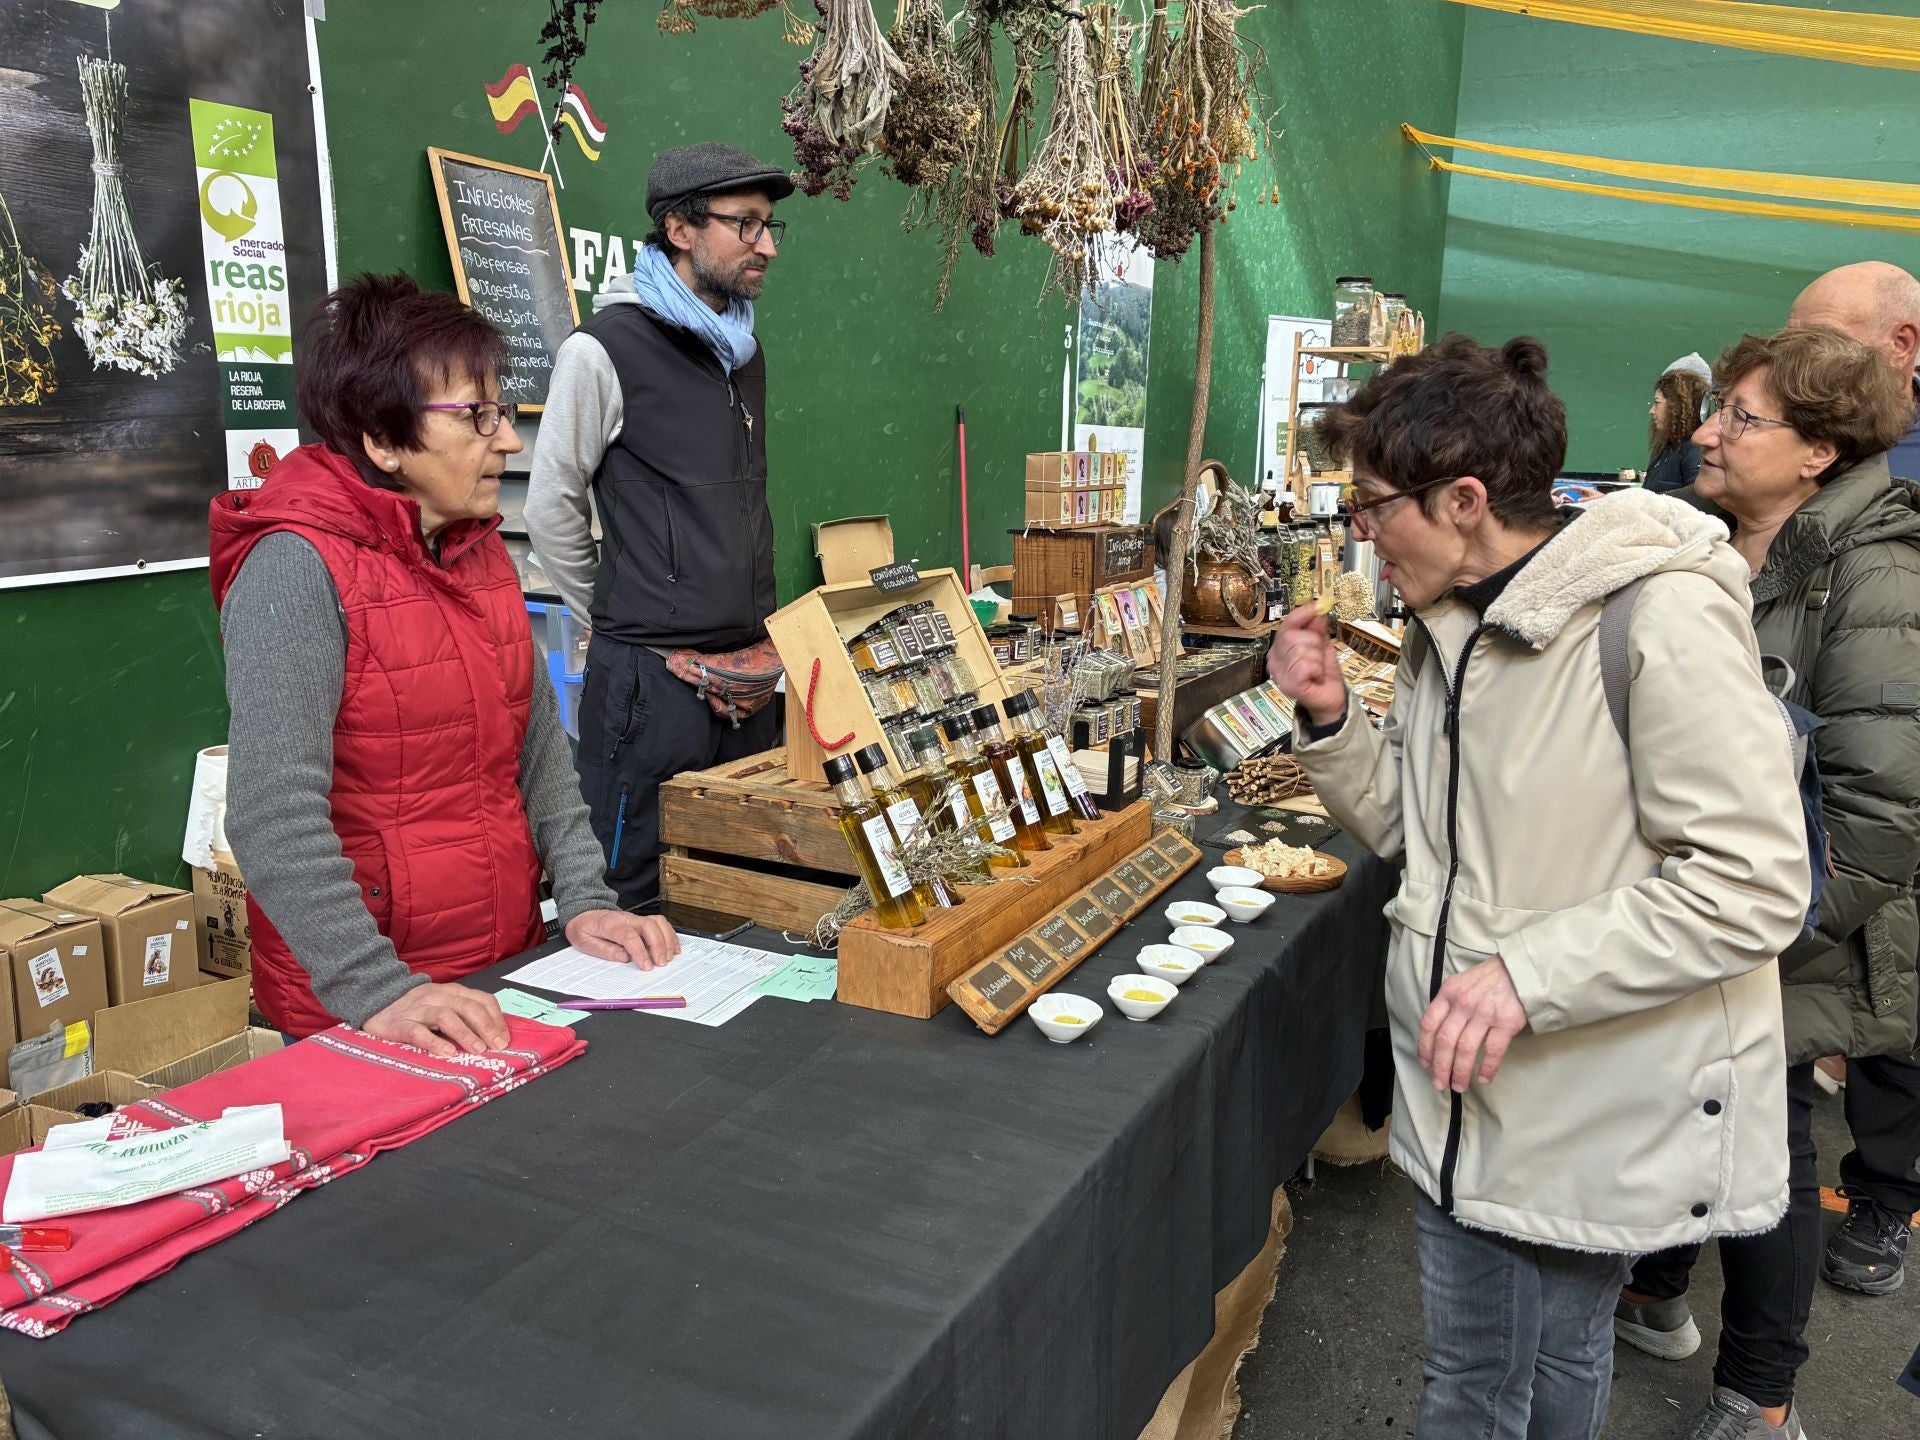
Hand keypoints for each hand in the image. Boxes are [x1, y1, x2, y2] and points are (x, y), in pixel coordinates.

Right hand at [363, 982, 509, 1057]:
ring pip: (446, 1016)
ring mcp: (417, 1009)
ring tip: (478, 1050)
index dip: (496, 1019)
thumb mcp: (443, 1004)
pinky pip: (419, 1032)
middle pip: (468, 1007)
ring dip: (465, 1034)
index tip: (504, 1038)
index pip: (482, 1000)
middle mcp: (437, 996)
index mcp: (452, 991)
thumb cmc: (415, 1009)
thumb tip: (493, 1034)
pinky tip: (447, 1053)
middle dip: (486, 1027)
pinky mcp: (399, 1024)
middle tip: (497, 1046)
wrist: (374, 1003)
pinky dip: (435, 1043)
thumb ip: (464, 1014)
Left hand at [566, 909, 679, 970]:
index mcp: (609, 924)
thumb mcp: (584, 942)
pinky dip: (670, 935)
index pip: (629, 936)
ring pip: (658, 922)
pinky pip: (660, 923)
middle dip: (658, 945)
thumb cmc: (585, 929)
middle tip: (661, 963)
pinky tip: (673, 948)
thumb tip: (624, 957)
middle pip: (648, 926)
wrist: (585, 914)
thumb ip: (604, 950)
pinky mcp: (642, 920)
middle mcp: (626, 919)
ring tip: (668, 957)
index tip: (646, 966)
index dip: (640, 951)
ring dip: (667, 940)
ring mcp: (635, 918)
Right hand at [1267, 603, 1348, 727]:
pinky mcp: (1288, 685)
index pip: (1286, 624)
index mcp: (1279, 647)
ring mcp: (1279, 674)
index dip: (1301, 614)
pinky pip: (1304, 666)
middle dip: (1313, 643)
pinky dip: (1316, 669)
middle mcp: (1274, 659)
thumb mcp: (1322, 646)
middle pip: (1292, 636)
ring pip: (1300, 651)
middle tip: (1319, 656)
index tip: (1317, 607)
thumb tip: (1317, 611)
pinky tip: (1316, 677)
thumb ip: (1317, 629)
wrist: (1331, 699)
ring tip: (1318, 669)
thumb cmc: (1323, 673)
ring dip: (1317, 659)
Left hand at [1418, 957, 1528, 1091]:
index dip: (1425, 1048)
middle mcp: (1464, 1003)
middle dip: (1440, 1067)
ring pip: (1466, 1049)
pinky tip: (1484, 1079)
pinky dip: (1487, 1068)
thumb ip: (1448, 1005)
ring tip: (1459, 1086)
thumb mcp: (1460, 983)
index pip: (1429, 1024)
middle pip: (1445, 1041)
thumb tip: (1436, 1035)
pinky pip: (1493, 1051)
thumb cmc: (1488, 979)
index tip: (1425, 1064)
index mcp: (1449, 993)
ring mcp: (1485, 1013)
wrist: (1519, 970)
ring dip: (1460, 1072)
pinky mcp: (1506, 1022)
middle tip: (1439, 1084)